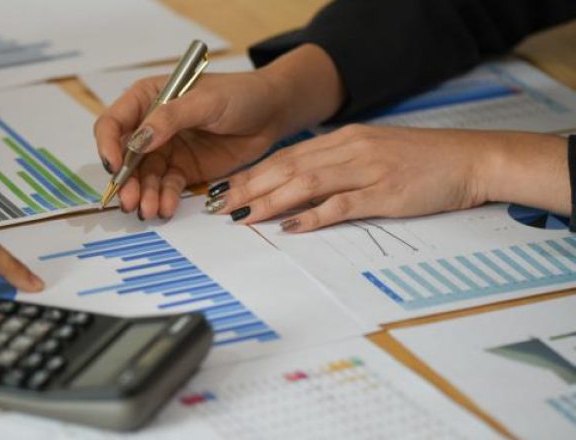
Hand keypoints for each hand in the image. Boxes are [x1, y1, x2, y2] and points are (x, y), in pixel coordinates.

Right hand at [94, 44, 343, 218]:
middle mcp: (150, 126)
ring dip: (143, 194)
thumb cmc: (239, 94)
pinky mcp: (183, 170)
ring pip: (144, 177)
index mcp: (147, 98)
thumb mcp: (205, 100)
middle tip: (129, 200)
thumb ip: (170, 118)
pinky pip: (166, 187)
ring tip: (148, 210)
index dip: (108, 144)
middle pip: (125, 156)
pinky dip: (163, 198)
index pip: (114, 122)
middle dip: (125, 180)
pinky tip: (165, 208)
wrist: (272, 113)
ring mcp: (166, 150)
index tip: (115, 165)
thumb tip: (138, 140)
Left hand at [209, 124, 568, 230]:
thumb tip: (299, 185)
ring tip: (243, 217)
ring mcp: (367, 169)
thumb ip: (338, 164)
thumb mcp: (373, 153)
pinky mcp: (386, 192)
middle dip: (249, 187)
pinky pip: (342, 204)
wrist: (471, 159)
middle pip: (288, 167)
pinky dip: (313, 215)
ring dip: (270, 200)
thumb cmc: (422, 161)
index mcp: (345, 139)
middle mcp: (350, 149)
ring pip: (307, 182)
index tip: (224, 189)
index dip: (252, 173)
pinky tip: (290, 225)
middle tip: (219, 207)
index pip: (286, 155)